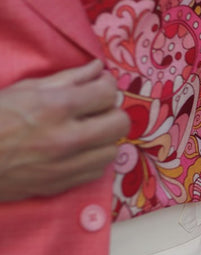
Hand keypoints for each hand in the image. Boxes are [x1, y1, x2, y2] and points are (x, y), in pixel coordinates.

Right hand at [0, 59, 130, 200]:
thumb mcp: (26, 89)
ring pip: (112, 150)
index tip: (98, 85)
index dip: (106, 85)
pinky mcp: (60, 185)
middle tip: (97, 109)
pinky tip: (78, 151)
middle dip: (112, 112)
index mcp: (56, 107)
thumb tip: (98, 68)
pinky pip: (96, 171)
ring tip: (87, 131)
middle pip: (120, 124)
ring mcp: (65, 166)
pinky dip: (92, 159)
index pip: (107, 93)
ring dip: (104, 138)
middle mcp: (67, 138)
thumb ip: (68, 78)